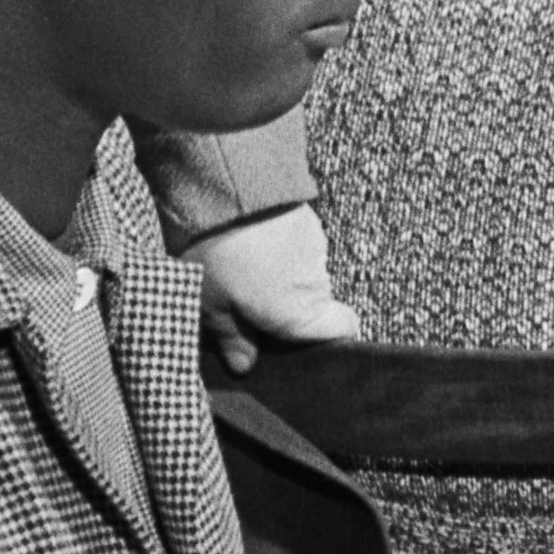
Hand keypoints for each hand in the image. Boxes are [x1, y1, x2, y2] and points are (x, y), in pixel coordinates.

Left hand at [194, 204, 362, 375]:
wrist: (227, 188)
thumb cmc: (218, 256)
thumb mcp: (211, 307)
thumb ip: (232, 339)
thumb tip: (244, 366)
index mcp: (299, 314)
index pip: (342, 330)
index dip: (326, 336)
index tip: (294, 338)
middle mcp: (317, 282)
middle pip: (314, 302)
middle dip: (285, 304)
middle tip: (242, 300)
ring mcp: (315, 247)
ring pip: (302, 271)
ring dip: (278, 272)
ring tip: (237, 263)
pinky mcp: (306, 218)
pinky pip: (296, 243)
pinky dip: (276, 246)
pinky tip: (245, 240)